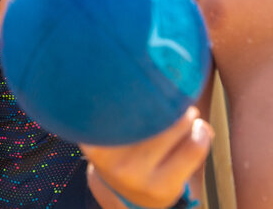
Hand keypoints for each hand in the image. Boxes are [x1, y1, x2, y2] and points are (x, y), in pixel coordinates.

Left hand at [82, 107, 211, 208]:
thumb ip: (193, 151)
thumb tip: (203, 128)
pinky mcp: (91, 142)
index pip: (193, 148)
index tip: (198, 122)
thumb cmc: (155, 176)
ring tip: (159, 107)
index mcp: (160, 188)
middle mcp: (133, 175)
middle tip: (180, 108)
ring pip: (143, 117)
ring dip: (156, 107)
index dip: (200, 130)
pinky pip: (118, 115)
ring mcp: (109, 158)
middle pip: (169, 129)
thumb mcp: (177, 175)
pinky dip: (131, 108)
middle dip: (179, 115)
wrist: (113, 186)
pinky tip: (136, 107)